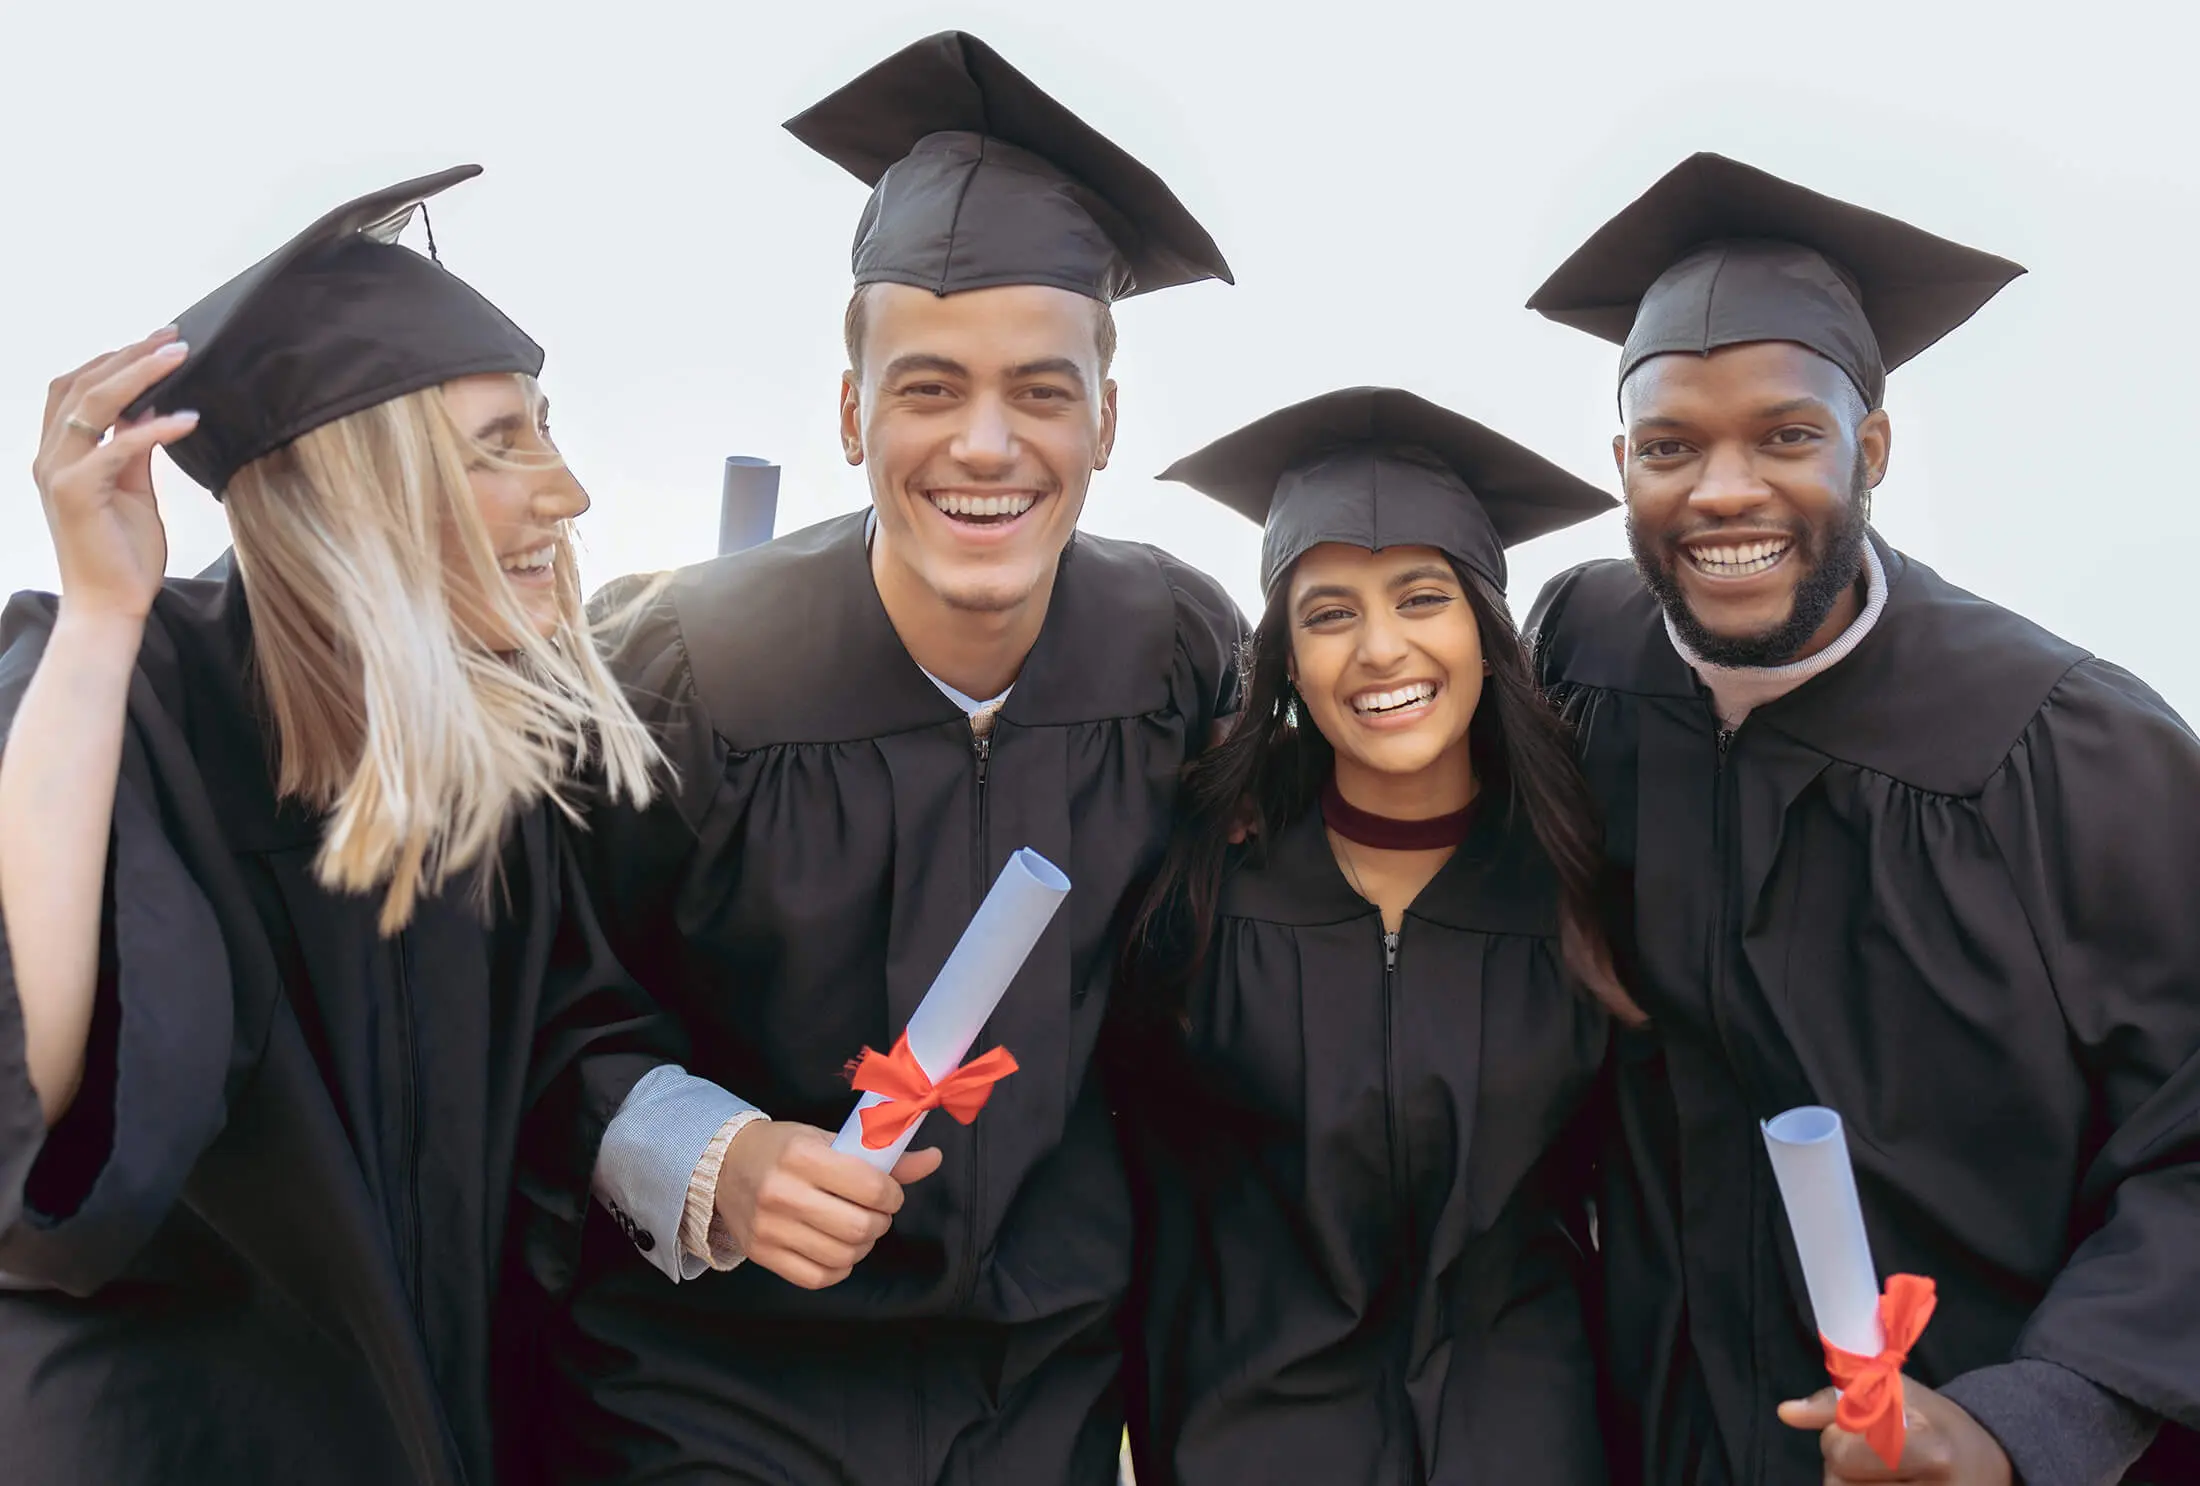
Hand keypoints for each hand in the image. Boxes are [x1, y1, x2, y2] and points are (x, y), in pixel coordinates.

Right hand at [32, 330, 200, 622]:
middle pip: (81, 385)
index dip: (114, 360)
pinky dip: (153, 428)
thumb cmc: (123, 551)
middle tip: (173, 336)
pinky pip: (116, 448)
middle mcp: (50, 457)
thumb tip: (152, 407)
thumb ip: (134, 448)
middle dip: (128, 355)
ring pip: (92, 404)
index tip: (159, 342)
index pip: (76, 388)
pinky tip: (188, 419)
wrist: (110, 605)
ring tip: (180, 357)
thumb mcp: (133, 488)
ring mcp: (57, 473)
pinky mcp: (76, 493)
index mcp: (59, 453)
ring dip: (138, 374)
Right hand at [712, 1122, 942, 1289]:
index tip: (889, 1193)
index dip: (892, 1195)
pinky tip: (837, 1250)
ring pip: (842, 1257)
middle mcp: (783, 1193)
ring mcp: (770, 1228)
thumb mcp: (829, 1139)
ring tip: (857, 1230)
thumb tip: (933, 1159)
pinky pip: (816, 1278)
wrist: (724, 1165)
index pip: (870, 1187)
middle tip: (876, 1213)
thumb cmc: (784, 1149)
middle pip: (859, 1227)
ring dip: (862, 1247)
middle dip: (880, 1223)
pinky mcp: (762, 1254)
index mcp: (803, 1156)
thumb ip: (881, 1155)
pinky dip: (838, 1269)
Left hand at [1780, 1378, 2012, 1483]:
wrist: (1993, 1465)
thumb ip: (1837, 1401)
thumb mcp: (1895, 1394)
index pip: (1842, 1453)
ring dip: (1851, 1483)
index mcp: (1930, 1450)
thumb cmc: (1937, 1423)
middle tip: (1875, 1454)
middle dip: (1843, 1464)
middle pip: (1838, 1482)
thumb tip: (1786, 1412)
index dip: (1840, 1437)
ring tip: (1885, 1473)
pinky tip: (1884, 1483)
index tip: (1865, 1428)